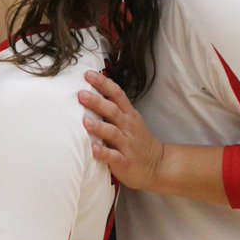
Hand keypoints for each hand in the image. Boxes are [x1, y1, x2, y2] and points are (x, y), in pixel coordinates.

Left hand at [78, 69, 166, 191]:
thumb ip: (114, 107)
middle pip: (113, 111)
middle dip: (97, 102)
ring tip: (85, 122)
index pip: (117, 94)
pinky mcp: (125, 162)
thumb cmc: (137, 139)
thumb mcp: (130, 120)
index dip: (103, 83)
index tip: (88, 74)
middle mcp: (128, 127)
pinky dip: (103, 153)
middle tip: (81, 94)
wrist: (158, 165)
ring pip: (112, 133)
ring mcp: (127, 144)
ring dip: (99, 127)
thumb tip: (90, 90)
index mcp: (128, 114)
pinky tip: (93, 149)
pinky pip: (114, 157)